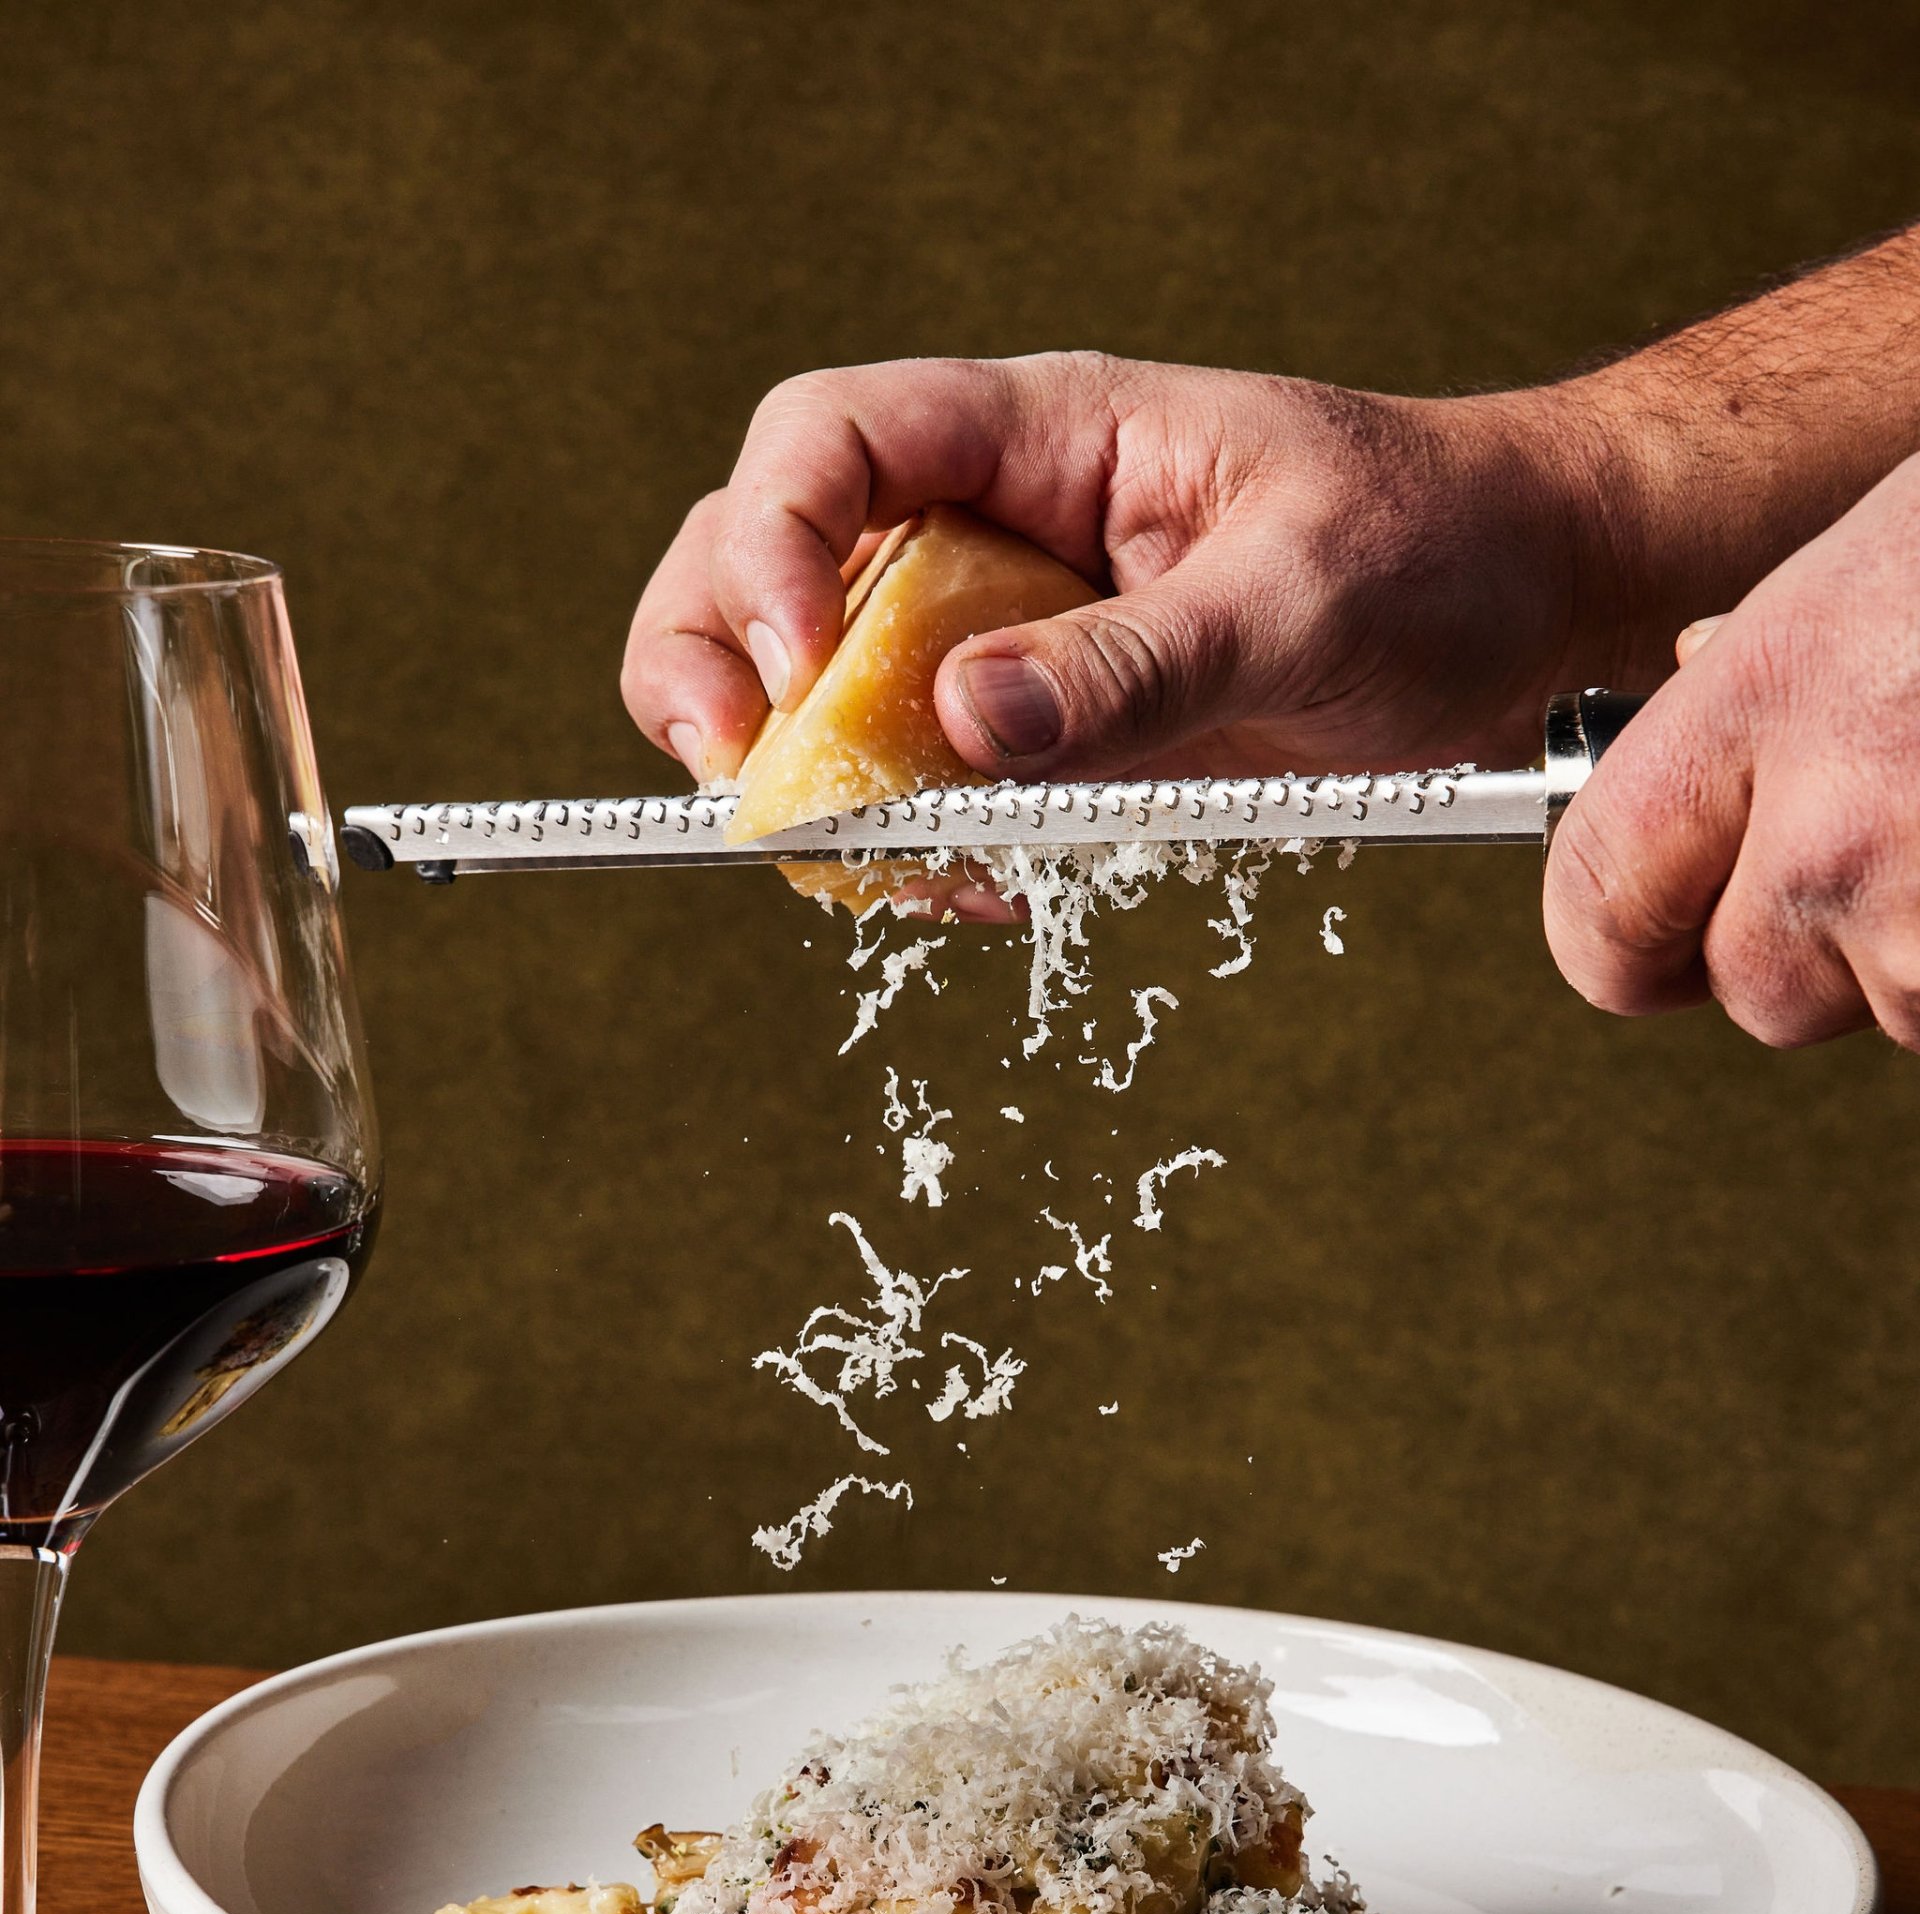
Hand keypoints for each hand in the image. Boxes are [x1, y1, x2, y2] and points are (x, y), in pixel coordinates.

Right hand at [622, 352, 1633, 798]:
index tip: (797, 672)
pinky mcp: (1038, 730)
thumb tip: (961, 726)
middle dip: (715, 665)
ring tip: (875, 861)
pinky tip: (971, 884)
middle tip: (745, 782)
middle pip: (760, 553)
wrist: (1528, 602)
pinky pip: (913, 781)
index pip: (834, 438)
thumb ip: (1135, 664)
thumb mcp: (1300, 599)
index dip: (774, 543)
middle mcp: (993, 524)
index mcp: (1046, 436)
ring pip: (814, 684)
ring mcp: (1003, 631)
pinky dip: (902, 842)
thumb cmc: (1435, 545)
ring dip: (802, 777)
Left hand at [1545, 451, 1919, 1050]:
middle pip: (1761, 996)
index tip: (1651, 943)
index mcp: (1771, 697)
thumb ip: (1768, 670)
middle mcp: (1843, 822)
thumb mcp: (1870, 562)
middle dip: (1823, 950)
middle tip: (1909, 834)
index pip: (1600, 901)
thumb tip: (1690, 695)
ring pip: (1902, 1011)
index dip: (1623, 941)